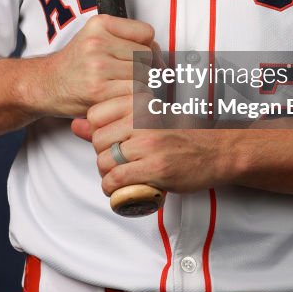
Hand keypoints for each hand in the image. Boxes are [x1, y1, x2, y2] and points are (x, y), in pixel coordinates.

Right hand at [30, 13, 156, 117]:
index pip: (147, 33)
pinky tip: (120, 99)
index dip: (147, 48)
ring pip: (143, 75)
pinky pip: (134, 93)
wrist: (45, 85)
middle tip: (130, 78)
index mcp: (100, 24)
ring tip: (123, 88)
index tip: (138, 59)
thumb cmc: (77, 64)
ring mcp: (98, 65)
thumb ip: (128, 41)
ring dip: (140, 86)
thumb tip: (163, 59)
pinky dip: (133, 100)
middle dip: (145, 70)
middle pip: (147, 55)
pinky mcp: (98, 90)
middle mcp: (98, 41)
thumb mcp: (97, 39)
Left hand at [72, 93, 233, 195]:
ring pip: (104, 162)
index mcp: (140, 102)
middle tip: (116, 162)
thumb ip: (111, 120)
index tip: (111, 140)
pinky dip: (112, 189)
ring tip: (120, 176)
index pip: (95, 115)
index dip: (98, 131)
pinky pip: (117, 180)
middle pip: (97, 141)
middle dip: (101, 155)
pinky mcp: (155, 169)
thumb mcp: (148, 118)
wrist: (218, 150)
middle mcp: (143, 119)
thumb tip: (75, 124)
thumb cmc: (183, 133)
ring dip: (107, 174)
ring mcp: (149, 144)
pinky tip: (120, 189)